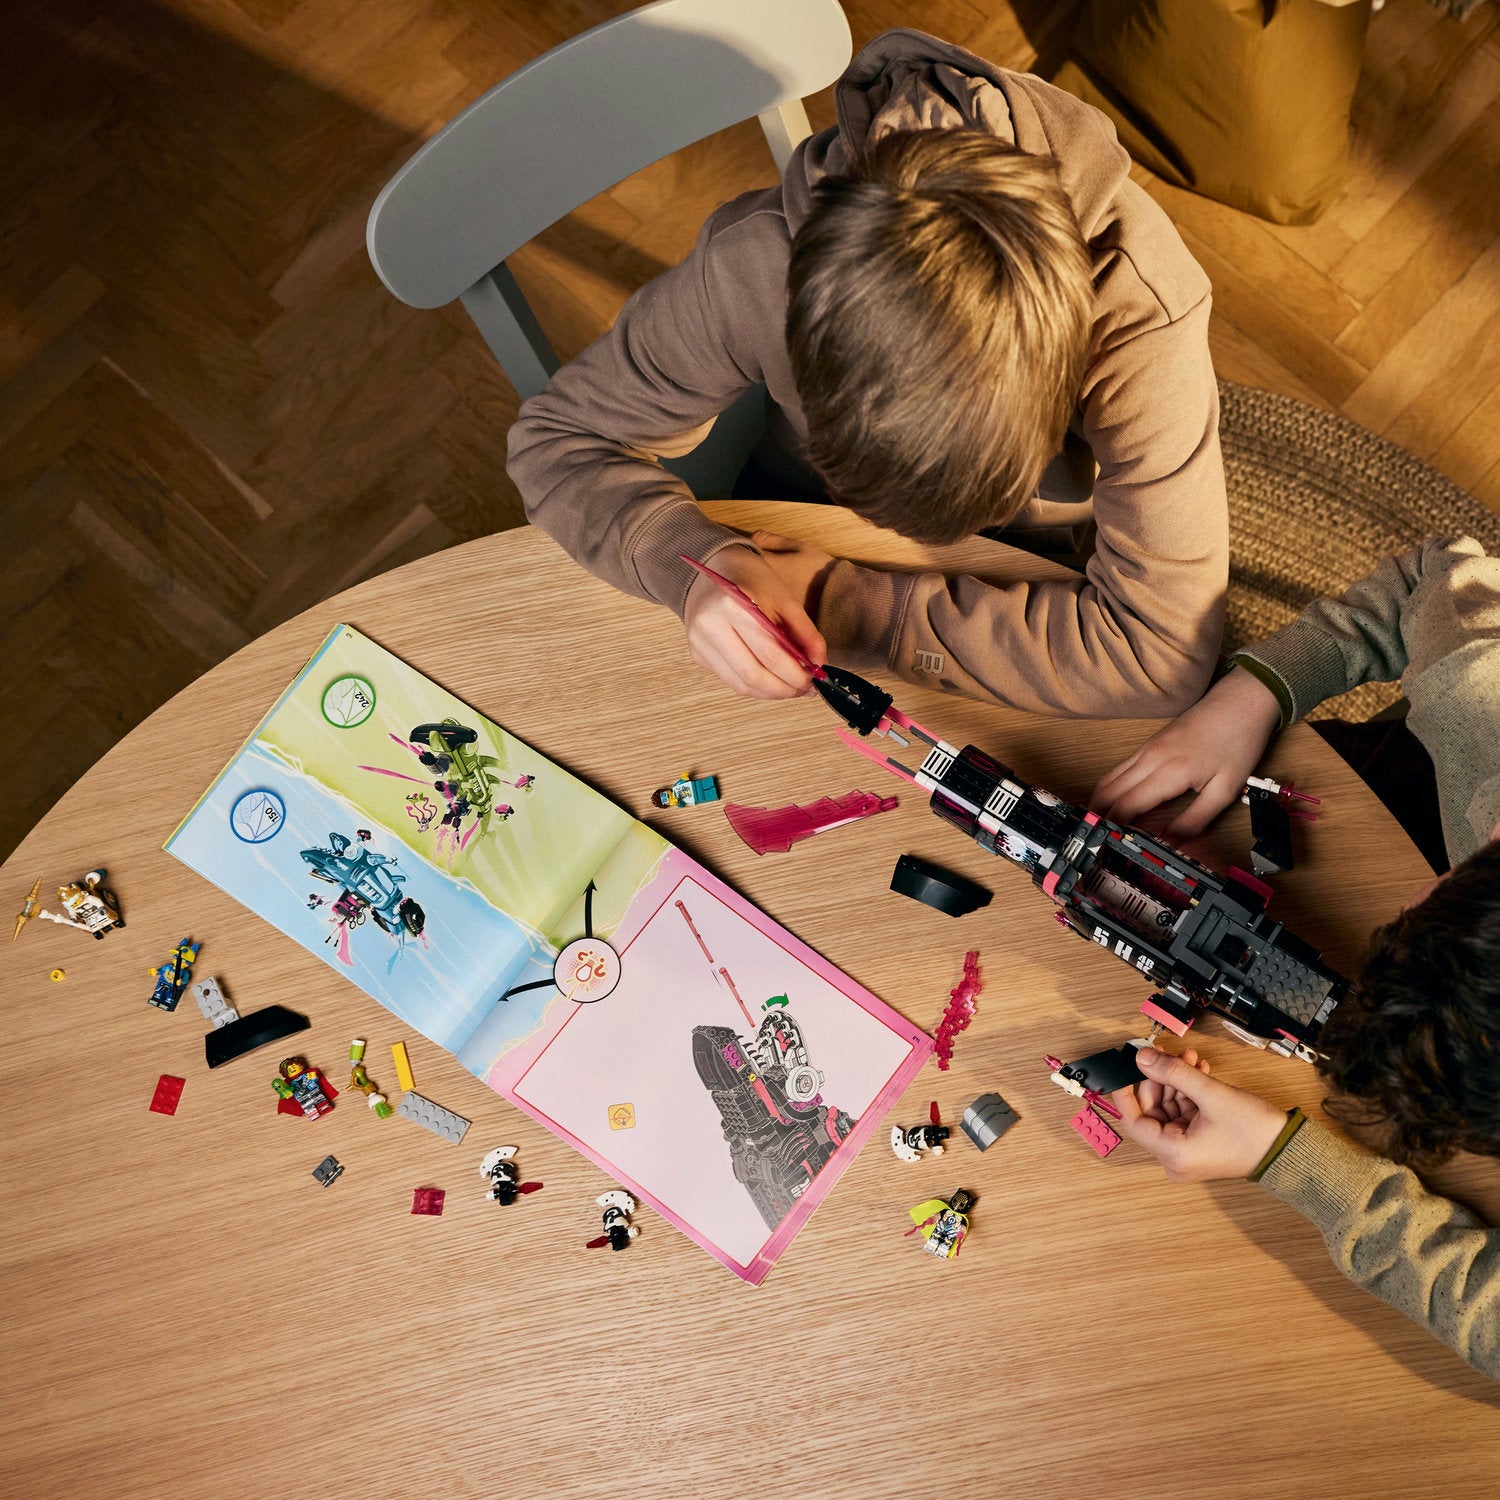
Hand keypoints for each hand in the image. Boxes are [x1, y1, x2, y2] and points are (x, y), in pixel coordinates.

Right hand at [683, 538, 828, 699]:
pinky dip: (756, 686)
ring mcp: (700, 642)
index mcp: (734, 606)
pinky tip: (772, 681)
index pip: (771, 655)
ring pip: (741, 685)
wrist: (714, 566)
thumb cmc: (752, 579)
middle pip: (754, 676)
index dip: (797, 675)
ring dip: (771, 693)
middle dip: (785, 689)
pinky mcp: (697, 653)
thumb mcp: (785, 598)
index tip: (817, 680)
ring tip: (792, 688)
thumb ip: (806, 634)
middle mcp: (711, 626)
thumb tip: (821, 666)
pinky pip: (731, 680)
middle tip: (807, 689)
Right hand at [1092, 667, 1281, 837]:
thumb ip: (1196, 819)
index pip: (1128, 805)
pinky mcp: (1149, 744)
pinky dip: (1110, 786)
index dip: (1115, 826)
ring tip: (1096, 822)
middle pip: (1109, 791)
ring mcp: (1147, 749)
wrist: (1240, 702)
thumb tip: (1171, 842)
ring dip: (1099, 801)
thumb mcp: (1225, 789)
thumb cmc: (1237, 743)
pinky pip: (1120, 768)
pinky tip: (1111, 798)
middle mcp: (1150, 758)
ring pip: (1110, 778)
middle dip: (1098, 815)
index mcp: (1169, 772)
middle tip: (1093, 837)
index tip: (1108, 843)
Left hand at [1110, 1046, 1287, 1181]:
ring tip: (1191, 1059)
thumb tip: (1143, 1058)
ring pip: (1168, 1108)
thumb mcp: (1211, 1094)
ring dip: (1177, 1081)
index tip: (1125, 1068)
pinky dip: (1188, 1092)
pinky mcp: (1197, 1144)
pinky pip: (1183, 1113)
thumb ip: (1173, 1073)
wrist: (1288, 1149)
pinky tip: (1198, 1072)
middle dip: (1161, 1078)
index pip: (1133, 1121)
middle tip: (1167, 1053)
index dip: (1126, 1092)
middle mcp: (1176, 1159)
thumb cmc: (1255, 1133)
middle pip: (1152, 1111)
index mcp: (1174, 1154)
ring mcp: (1186, 1152)